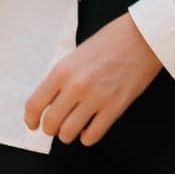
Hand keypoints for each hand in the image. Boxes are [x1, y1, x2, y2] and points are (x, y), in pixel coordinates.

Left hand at [24, 13, 162, 145]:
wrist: (143, 37)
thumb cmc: (111, 41)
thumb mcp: (77, 54)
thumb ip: (63, 77)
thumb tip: (52, 101)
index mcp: (62, 70)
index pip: (35, 104)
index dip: (31, 119)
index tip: (34, 124)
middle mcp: (76, 86)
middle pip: (50, 123)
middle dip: (51, 129)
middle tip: (57, 125)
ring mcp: (96, 98)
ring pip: (68, 133)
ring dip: (68, 134)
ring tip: (75, 127)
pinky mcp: (115, 107)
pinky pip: (92, 136)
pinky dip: (88, 137)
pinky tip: (91, 128)